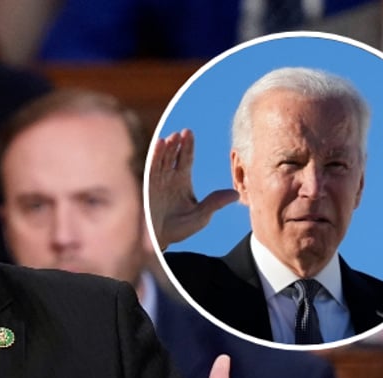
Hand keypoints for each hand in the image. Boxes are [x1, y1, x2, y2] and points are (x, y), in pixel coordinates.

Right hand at [148, 129, 238, 250]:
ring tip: (172, 137)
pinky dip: (153, 156)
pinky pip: (150, 168)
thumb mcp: (200, 217)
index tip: (189, 133)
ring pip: (161, 159)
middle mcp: (169, 177)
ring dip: (166, 148)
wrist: (158, 240)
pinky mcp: (147, 186)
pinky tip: (158, 145)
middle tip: (183, 133)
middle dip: (178, 144)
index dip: (188, 146)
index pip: (185, 159)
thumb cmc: (179, 230)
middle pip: (173, 155)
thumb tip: (236, 194)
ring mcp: (157, 181)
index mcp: (182, 181)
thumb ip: (215, 204)